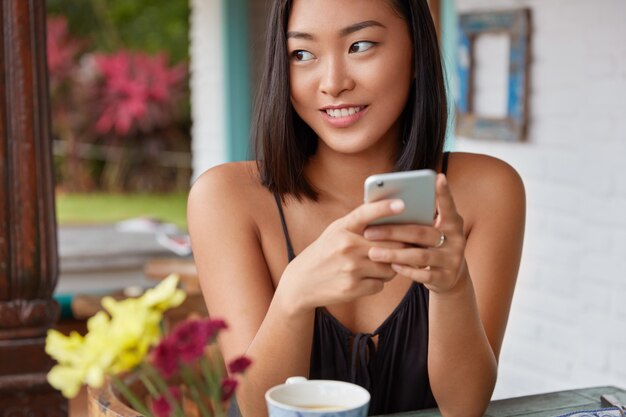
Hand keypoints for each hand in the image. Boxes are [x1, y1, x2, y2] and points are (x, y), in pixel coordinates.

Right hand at [277, 199, 406, 314]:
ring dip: (388, 268)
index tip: (401, 204)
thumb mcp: (335, 231)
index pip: (365, 213)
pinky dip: (377, 283)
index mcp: (342, 229)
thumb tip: (390, 212)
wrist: (301, 282)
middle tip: (401, 248)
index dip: (384, 207)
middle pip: (390, 246)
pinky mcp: (353, 288)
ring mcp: (350, 269)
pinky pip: (380, 285)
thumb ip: (359, 221)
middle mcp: (347, 247)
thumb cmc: (324, 252)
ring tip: (376, 265)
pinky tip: (364, 279)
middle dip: (399, 248)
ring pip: (389, 268)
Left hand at [363, 174, 467, 293]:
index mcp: (453, 222)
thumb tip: (387, 204)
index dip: (444, 193)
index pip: (448, 206)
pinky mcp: (445, 278)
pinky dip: (405, 270)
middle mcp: (456, 239)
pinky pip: (422, 274)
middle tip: (369, 231)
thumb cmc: (431, 244)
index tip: (437, 178)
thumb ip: (418, 218)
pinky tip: (391, 266)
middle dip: (394, 232)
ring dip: (394, 254)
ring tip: (373, 253)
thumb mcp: (431, 229)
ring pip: (421, 256)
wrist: (449, 277)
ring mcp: (452, 260)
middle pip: (422, 232)